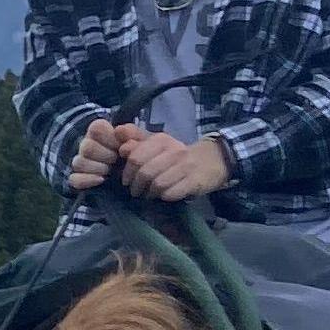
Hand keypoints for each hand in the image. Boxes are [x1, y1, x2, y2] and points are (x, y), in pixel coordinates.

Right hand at [66, 118, 133, 191]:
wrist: (133, 172)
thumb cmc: (135, 153)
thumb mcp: (139, 142)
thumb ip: (133, 134)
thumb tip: (119, 130)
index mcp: (98, 131)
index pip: (96, 129)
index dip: (110, 138)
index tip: (121, 146)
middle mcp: (86, 144)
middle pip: (87, 147)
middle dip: (106, 156)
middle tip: (118, 160)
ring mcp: (80, 162)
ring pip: (79, 163)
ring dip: (98, 168)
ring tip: (111, 172)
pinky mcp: (77, 178)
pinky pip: (74, 179)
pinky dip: (87, 180)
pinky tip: (102, 180)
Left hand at [115, 131, 232, 203]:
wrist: (212, 160)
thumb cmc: (176, 155)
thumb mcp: (156, 144)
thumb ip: (136, 139)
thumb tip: (118, 131)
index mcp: (161, 139)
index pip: (135, 157)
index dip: (127, 172)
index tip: (126, 180)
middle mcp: (174, 150)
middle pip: (144, 173)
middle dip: (136, 186)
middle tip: (136, 191)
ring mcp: (186, 166)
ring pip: (157, 184)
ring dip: (149, 193)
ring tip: (149, 194)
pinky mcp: (194, 181)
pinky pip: (171, 193)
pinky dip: (163, 197)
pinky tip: (164, 195)